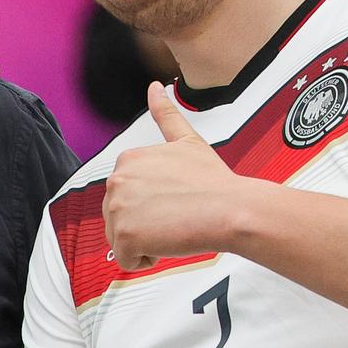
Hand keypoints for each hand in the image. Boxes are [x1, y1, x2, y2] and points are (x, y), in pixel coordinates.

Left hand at [104, 82, 247, 270]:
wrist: (231, 209)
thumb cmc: (214, 181)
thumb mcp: (187, 141)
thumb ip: (165, 114)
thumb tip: (156, 87)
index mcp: (127, 161)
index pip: (128, 198)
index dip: (154, 205)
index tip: (178, 200)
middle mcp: (115, 182)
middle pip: (120, 219)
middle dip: (148, 225)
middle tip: (178, 216)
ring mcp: (117, 209)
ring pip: (121, 240)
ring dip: (147, 242)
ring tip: (174, 228)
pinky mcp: (124, 236)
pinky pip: (126, 260)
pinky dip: (146, 260)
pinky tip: (169, 243)